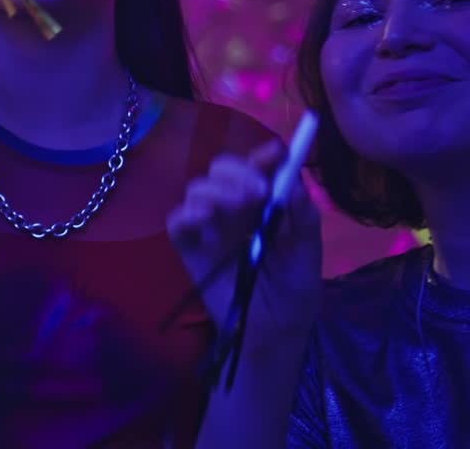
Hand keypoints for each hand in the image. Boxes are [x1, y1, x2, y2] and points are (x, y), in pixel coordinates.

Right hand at [168, 139, 321, 352]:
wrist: (274, 330)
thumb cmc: (293, 289)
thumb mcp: (307, 250)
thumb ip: (302, 216)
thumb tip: (293, 182)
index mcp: (263, 201)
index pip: (257, 167)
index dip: (264, 155)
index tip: (276, 153)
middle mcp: (233, 206)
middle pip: (221, 170)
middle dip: (238, 172)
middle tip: (258, 191)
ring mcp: (208, 225)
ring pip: (198, 189)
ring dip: (216, 191)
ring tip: (238, 207)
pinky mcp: (189, 246)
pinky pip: (177, 221)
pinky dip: (187, 214)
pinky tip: (205, 220)